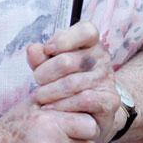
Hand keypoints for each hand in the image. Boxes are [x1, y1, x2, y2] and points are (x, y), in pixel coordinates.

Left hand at [26, 21, 126, 142]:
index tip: (47, 50)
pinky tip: (50, 107)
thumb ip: (41, 58)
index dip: (64, 39)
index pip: (86, 31)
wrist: (91, 111)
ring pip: (72, 83)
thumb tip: (33, 49)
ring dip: (49, 92)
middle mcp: (103, 58)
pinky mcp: (110, 100)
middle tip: (37, 81)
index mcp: (92, 44)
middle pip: (68, 60)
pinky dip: (62, 104)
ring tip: (39, 97)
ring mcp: (108, 79)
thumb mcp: (51, 67)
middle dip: (45, 72)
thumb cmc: (67, 82)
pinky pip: (84, 99)